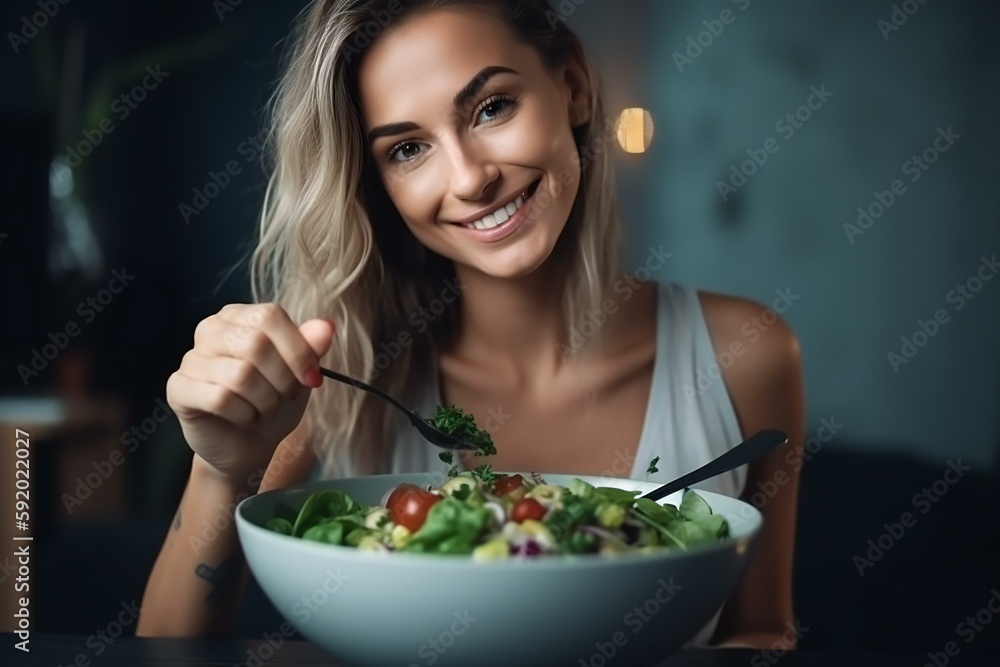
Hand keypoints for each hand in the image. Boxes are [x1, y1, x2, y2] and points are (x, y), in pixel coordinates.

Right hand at [166, 303, 333, 485]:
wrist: (248, 445)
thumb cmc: (274, 400)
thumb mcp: (300, 374)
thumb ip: (311, 348)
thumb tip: (326, 326)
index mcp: (239, 317)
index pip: (270, 316)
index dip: (298, 350)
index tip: (312, 378)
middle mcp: (210, 330)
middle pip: (255, 344)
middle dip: (282, 380)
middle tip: (283, 398)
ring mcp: (190, 359)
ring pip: (240, 375)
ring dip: (264, 401)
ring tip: (264, 409)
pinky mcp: (178, 388)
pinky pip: (219, 398)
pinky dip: (242, 414)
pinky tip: (243, 418)